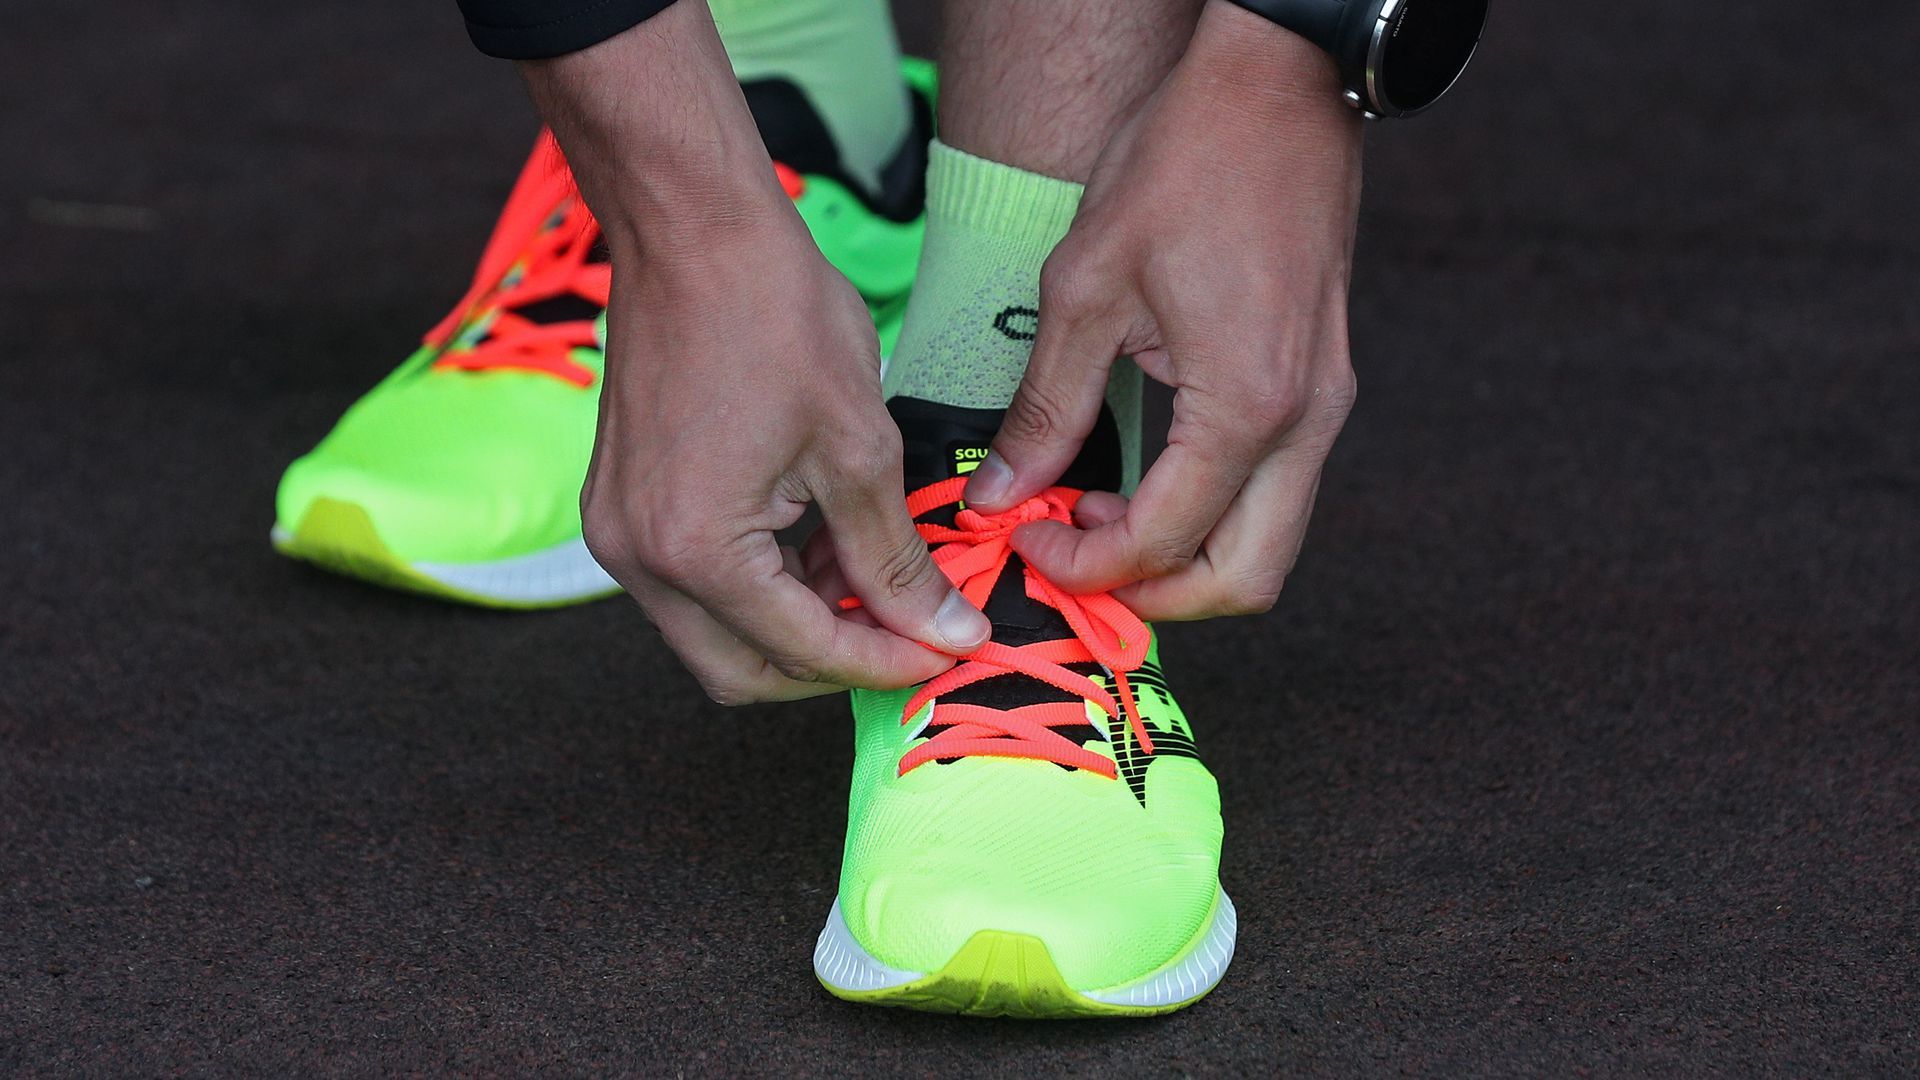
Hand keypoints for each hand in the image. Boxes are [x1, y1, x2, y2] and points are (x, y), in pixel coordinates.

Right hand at [524, 5, 989, 703]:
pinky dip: (759, 584)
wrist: (691, 226)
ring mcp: (619, 533)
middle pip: (744, 673)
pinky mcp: (621, 506)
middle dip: (832, 662)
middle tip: (908, 628)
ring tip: (871, 569)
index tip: (948, 650)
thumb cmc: (773, 313)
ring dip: (796, 624)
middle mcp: (638, 559)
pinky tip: (819, 539)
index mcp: (695, 550)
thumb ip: (896, 559)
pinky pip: (693, 585)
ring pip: (717, 635)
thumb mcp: (859, 447)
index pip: (803, 653)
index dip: (886, 661)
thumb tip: (944, 634)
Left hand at [964, 0, 1362, 619]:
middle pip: (1246, 579)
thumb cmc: (1186, 162)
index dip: (1086, 563)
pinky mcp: (1323, 386)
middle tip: (1073, 557)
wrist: (1277, 82)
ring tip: (1100, 515)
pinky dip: (1211, 512)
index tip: (1026, 540)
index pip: (1166, 541)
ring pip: (1268, 542)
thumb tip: (1003, 492)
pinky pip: (1275, 492)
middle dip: (1155, 594)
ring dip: (1185, 556)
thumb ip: (1047, 405)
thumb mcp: (1087, 285)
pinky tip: (1143, 477)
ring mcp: (1325, 406)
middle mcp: (1304, 421)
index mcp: (1246, 404)